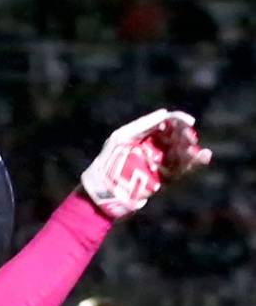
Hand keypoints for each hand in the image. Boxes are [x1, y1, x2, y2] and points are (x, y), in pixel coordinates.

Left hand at [80, 109, 211, 219]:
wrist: (102, 192)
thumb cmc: (107, 162)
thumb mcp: (122, 138)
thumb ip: (143, 125)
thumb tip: (165, 113)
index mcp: (144, 136)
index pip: (166, 124)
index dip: (179, 121)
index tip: (189, 122)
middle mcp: (153, 148)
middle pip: (176, 138)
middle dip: (186, 137)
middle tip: (191, 138)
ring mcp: (158, 163)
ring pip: (180, 154)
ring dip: (192, 150)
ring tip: (200, 150)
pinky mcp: (161, 179)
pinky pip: (180, 170)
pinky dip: (193, 164)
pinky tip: (204, 157)